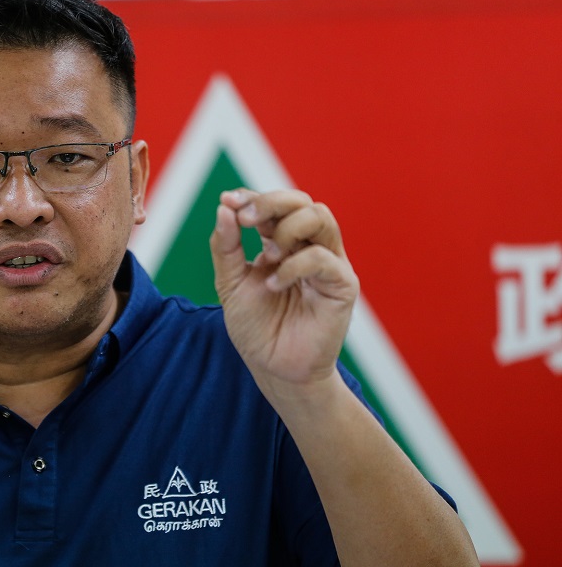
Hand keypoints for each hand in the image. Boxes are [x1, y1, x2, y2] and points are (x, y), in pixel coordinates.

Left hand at [209, 188, 358, 387]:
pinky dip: (294, 266)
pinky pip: (323, 258)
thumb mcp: (230, 283)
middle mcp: (307, 247)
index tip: (227, 200)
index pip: (274, 205)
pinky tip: (274, 285)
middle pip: (301, 201)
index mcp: (281, 242)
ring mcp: (328, 263)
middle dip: (270, 202)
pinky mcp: (342, 285)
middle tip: (245, 218)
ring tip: (267, 253)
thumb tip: (224, 206)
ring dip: (288, 226)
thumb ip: (226, 247)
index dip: (252, 197)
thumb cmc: (256, 328)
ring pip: (320, 216)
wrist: (273, 369)